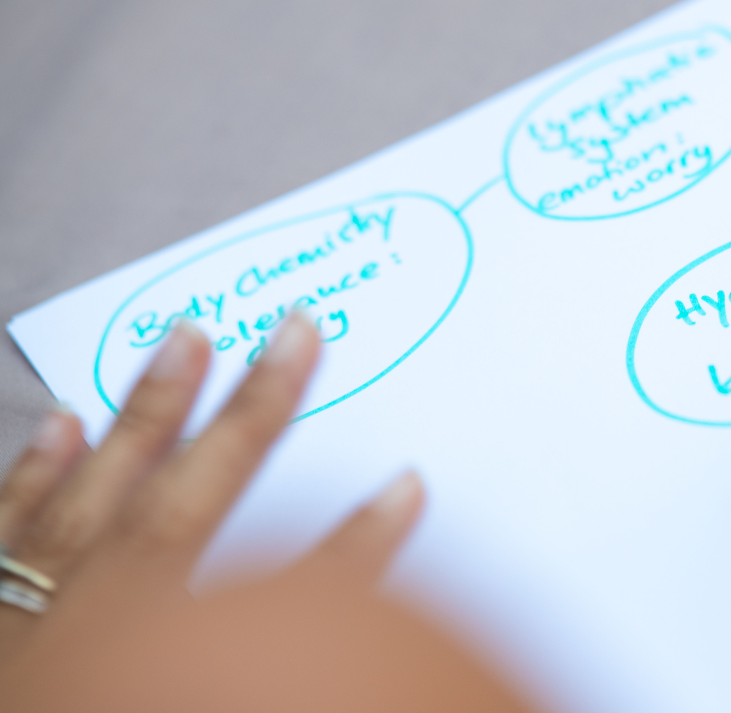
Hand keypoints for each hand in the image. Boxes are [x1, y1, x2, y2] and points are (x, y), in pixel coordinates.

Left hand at [0, 314, 529, 710]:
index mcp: (166, 670)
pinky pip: (9, 537)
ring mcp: (28, 631)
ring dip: (145, 420)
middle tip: (298, 340)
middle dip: (247, 423)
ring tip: (188, 341)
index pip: (280, 610)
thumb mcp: (214, 696)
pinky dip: (35, 476)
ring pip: (86, 511)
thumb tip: (341, 631)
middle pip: (179, 519)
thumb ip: (270, 664)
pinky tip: (63, 423)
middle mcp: (93, 642)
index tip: (405, 490)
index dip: (355, 549)